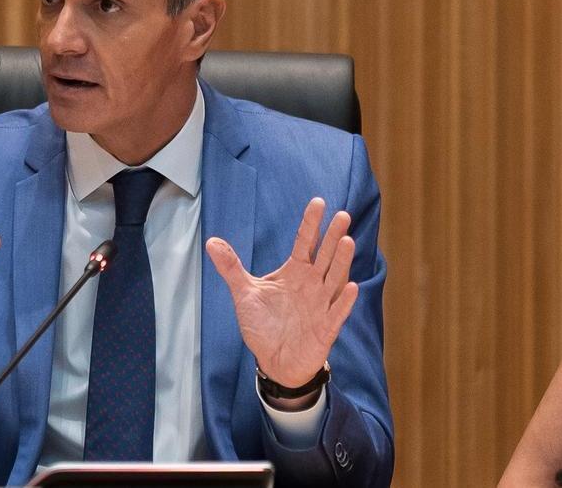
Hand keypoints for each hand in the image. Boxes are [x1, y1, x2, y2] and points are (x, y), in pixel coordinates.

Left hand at [206, 197, 357, 390]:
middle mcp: (312, 284)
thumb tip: (211, 242)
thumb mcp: (244, 293)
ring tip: (347, 241)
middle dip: (333, 236)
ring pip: (334, 279)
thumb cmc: (264, 324)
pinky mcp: (326, 327)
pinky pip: (337, 312)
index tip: (318, 202)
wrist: (274, 360)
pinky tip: (350, 286)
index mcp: (295, 272)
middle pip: (324, 256)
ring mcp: (321, 305)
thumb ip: (231, 267)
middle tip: (343, 215)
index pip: (304, 242)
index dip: (311, 223)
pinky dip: (344, 300)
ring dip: (341, 261)